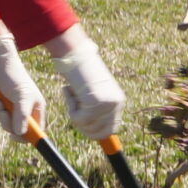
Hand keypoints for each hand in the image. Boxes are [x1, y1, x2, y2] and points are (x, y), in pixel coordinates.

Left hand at [0, 25, 42, 140]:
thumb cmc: (13, 76)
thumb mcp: (21, 96)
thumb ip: (22, 116)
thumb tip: (20, 134)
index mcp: (37, 108)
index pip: (37, 130)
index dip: (28, 137)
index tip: (16, 137)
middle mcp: (27, 110)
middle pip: (20, 130)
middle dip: (9, 123)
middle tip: (5, 113)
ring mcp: (14, 108)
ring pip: (7, 124)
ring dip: (0, 115)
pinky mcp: (3, 105)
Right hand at [37, 25, 123, 140]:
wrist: (75, 53)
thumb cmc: (79, 72)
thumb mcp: (93, 94)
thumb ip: (96, 111)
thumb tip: (93, 132)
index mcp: (118, 101)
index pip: (112, 130)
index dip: (96, 133)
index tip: (83, 127)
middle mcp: (116, 104)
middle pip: (100, 133)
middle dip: (83, 127)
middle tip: (72, 111)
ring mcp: (107, 104)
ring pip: (87, 127)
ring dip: (74, 115)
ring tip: (72, 95)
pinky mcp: (96, 102)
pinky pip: (78, 119)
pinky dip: (70, 108)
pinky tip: (69, 91)